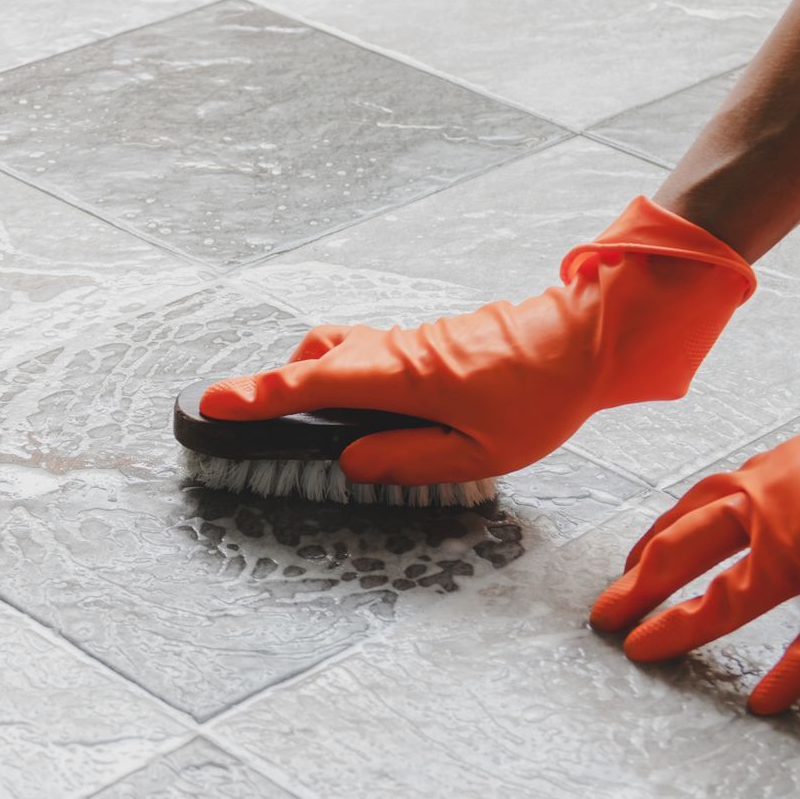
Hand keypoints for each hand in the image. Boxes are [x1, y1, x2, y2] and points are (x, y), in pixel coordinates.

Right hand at [201, 197, 755, 483]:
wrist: (588, 337)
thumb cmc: (543, 397)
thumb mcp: (481, 453)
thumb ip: (409, 460)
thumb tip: (351, 460)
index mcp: (403, 378)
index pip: (313, 386)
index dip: (259, 396)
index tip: (211, 403)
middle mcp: (396, 351)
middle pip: (315, 360)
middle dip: (271, 387)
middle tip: (237, 414)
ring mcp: (409, 341)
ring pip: (340, 351)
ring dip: (310, 379)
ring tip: (299, 420)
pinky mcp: (425, 341)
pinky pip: (367, 353)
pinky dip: (344, 375)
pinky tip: (360, 411)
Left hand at [589, 425, 799, 713]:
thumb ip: (795, 490)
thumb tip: (779, 516)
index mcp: (768, 475)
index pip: (690, 510)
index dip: (653, 542)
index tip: (629, 567)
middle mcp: (773, 506)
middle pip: (684, 549)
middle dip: (638, 585)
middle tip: (604, 616)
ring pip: (729, 596)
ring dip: (681, 626)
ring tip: (645, 652)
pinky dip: (789, 674)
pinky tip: (763, 702)